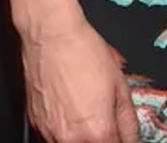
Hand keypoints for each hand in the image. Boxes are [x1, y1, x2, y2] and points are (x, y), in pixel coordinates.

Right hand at [22, 18, 138, 142]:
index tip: (119, 136)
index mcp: (97, 132)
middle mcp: (70, 138)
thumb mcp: (120, 86)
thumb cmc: (82, 52)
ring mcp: (49, 133)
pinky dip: (63, 130)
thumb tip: (131, 138)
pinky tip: (68, 108)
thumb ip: (128, 121)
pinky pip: (53, 137)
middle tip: (103, 123)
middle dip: (100, 140)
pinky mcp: (35, 124)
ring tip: (84, 112)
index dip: (121, 142)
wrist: (51, 35)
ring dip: (81, 138)